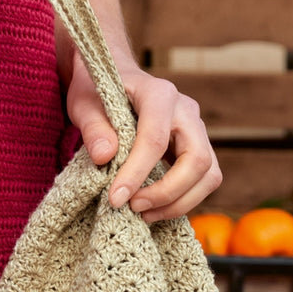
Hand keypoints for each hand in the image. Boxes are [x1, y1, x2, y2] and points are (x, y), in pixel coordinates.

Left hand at [65, 53, 221, 222]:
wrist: (114, 79)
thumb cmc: (98, 91)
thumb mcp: (84, 105)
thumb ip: (93, 128)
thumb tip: (105, 157)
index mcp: (158, 93)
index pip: (155, 138)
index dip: (136, 172)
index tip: (115, 197)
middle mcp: (186, 109)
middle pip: (197, 159)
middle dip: (167, 192)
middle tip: (133, 207)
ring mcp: (196, 129)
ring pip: (208, 174)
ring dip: (179, 202)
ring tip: (143, 213)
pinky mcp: (197, 146)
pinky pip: (204, 179)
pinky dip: (183, 199)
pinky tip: (154, 207)